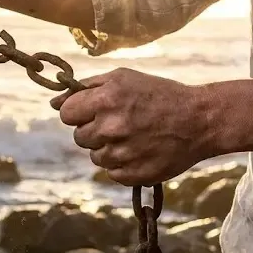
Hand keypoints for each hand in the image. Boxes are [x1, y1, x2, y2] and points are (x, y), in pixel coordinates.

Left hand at [50, 68, 207, 185]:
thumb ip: (85, 88)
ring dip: (108, 148)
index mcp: (106, 99)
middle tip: (119, 123)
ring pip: (95, 157)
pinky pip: (111, 172)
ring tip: (133, 136)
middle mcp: (112, 127)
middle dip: (94, 130)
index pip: (67, 114)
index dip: (78, 112)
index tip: (93, 111)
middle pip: (79, 137)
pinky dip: (122, 164)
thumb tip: (53, 102)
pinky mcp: (134, 174)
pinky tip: (140, 150)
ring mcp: (123, 153)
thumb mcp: (123, 78)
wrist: (199, 120)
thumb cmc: (158, 94)